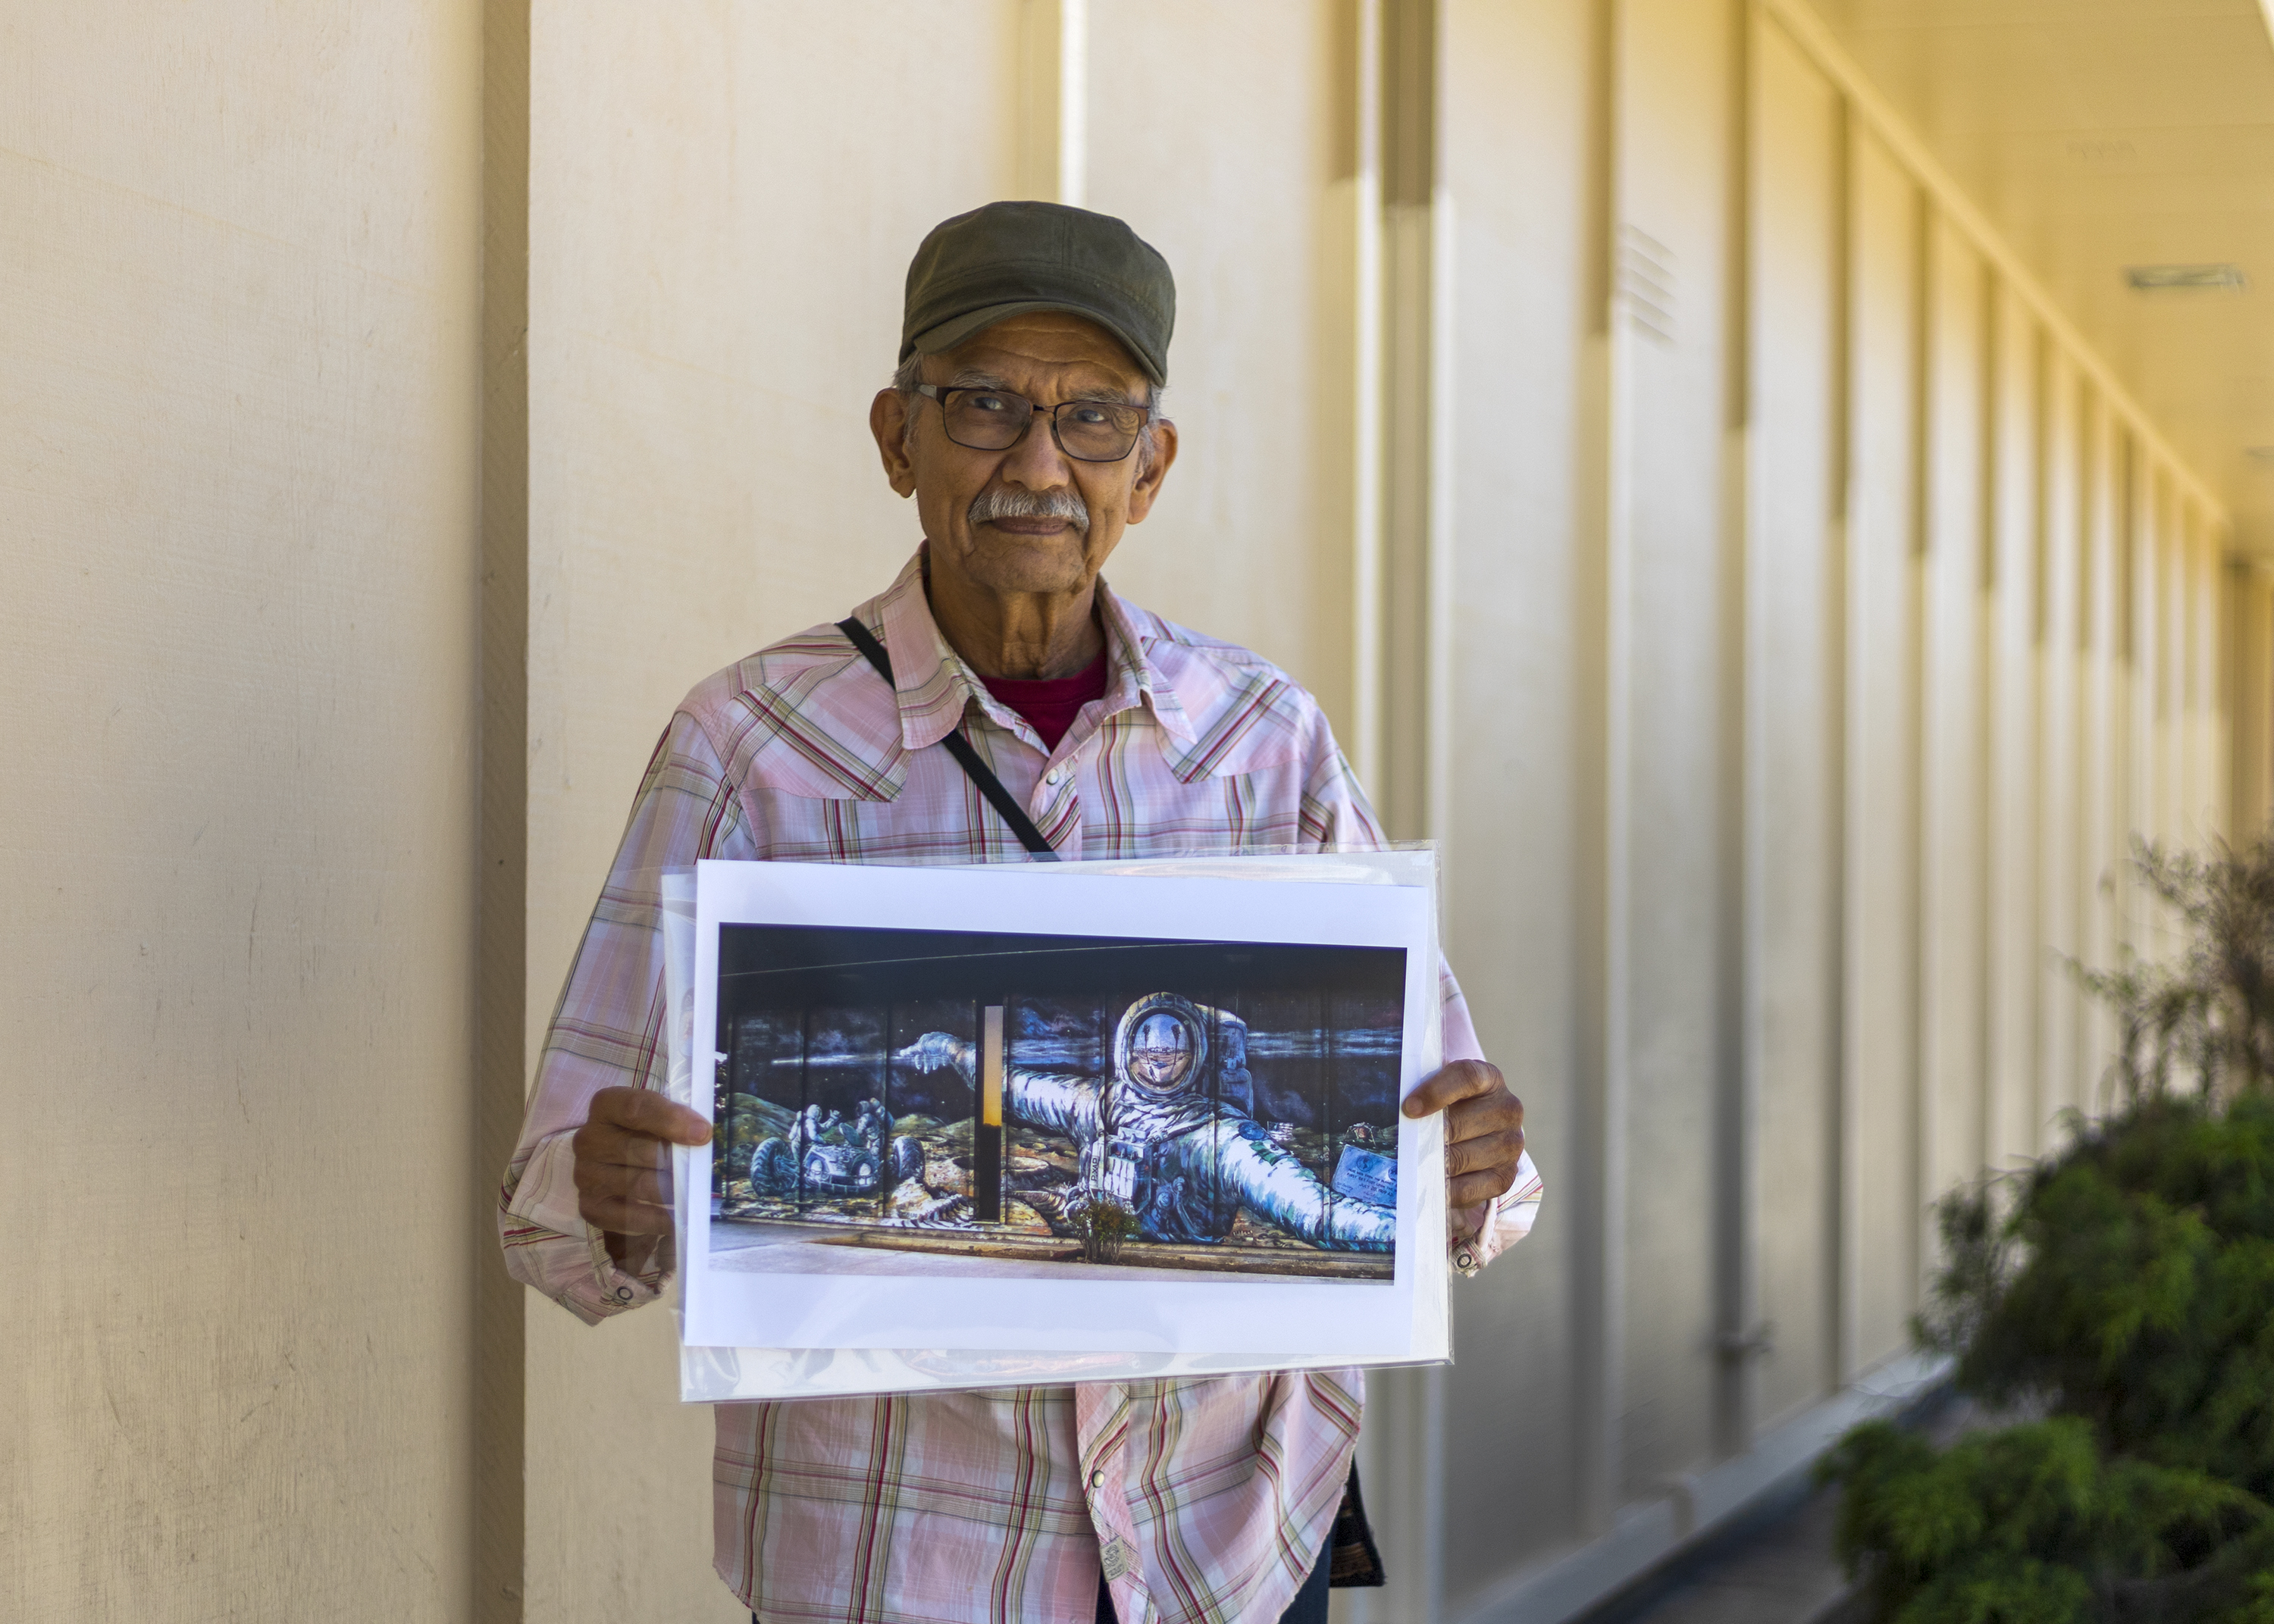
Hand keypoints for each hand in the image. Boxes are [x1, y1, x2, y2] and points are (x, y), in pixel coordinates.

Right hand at [572, 1087, 712, 1262]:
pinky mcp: (590, 1205)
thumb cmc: (646, 1134)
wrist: (617, 1164)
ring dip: (669, 1192)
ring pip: (635, 1184)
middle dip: (673, 1161)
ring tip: (694, 1196)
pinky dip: (654, 1220)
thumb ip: (677, 1119)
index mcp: (606, 1105)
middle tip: (701, 1172)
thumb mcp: (659, 1116)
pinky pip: (624, 1217)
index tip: (703, 1134)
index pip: (636, 1108)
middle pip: (636, 1149)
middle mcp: (589, 1139)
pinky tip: (675, 1219)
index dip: (671, 1120)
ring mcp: (585, 1174)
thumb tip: (703, 1135)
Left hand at [1401, 1060, 1526, 1210]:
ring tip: (1409, 1165)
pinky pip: (1469, 1188)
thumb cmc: (1452, 1107)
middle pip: (1459, 1123)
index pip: (1467, 1077)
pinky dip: (1445, 1189)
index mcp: (1491, 1079)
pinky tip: (1428, 1184)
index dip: (1436, 1091)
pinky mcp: (1506, 1175)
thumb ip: (1424, 1090)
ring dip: (1432, 1164)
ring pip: (1460, 1157)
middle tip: (1401, 1145)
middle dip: (1426, 1137)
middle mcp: (1508, 1109)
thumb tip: (1400, 1111)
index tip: (1409, 1108)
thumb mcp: (1442, 1089)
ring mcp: (1511, 1144)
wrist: (1480, 1133)